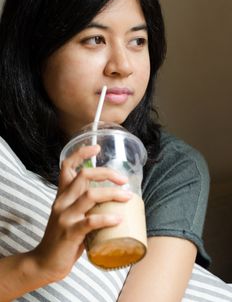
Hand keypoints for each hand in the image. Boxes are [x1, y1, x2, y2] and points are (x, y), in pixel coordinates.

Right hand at [31, 144, 130, 282]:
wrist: (45, 262)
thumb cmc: (64, 237)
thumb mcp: (71, 215)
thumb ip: (86, 205)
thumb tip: (113, 198)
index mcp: (62, 195)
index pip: (67, 166)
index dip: (81, 154)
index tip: (97, 147)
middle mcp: (62, 201)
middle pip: (84, 175)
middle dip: (107, 173)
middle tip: (123, 180)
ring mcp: (65, 216)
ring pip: (90, 195)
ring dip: (112, 193)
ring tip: (127, 197)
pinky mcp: (69, 233)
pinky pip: (90, 221)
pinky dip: (106, 218)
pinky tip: (118, 219)